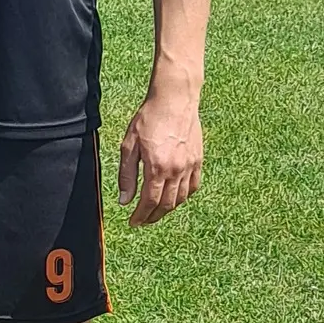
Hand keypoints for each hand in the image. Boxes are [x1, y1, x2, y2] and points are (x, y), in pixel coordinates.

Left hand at [118, 80, 202, 227]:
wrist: (174, 100)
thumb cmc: (148, 119)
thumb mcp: (129, 145)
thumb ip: (127, 175)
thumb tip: (125, 200)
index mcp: (157, 167)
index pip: (149, 202)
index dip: (141, 215)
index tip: (133, 222)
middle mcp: (176, 170)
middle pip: (166, 204)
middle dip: (153, 217)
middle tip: (143, 221)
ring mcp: (190, 166)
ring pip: (181, 198)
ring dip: (168, 209)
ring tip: (156, 212)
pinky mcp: (198, 160)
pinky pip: (193, 186)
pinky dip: (183, 197)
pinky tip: (174, 198)